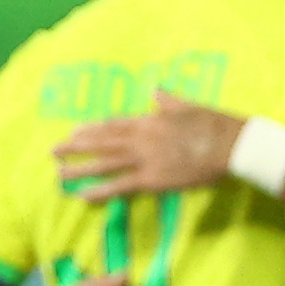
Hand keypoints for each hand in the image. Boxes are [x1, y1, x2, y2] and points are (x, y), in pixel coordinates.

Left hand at [54, 92, 243, 201]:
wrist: (231, 145)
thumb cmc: (215, 124)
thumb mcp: (189, 105)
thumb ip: (168, 99)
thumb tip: (155, 89)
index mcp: (150, 120)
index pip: (114, 125)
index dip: (92, 130)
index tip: (74, 132)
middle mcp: (141, 138)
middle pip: (102, 142)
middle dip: (76, 146)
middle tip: (53, 151)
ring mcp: (145, 159)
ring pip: (105, 164)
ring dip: (81, 168)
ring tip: (59, 174)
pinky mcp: (153, 180)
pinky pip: (121, 186)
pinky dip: (102, 191)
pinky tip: (84, 196)